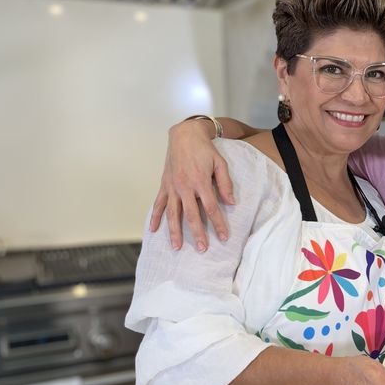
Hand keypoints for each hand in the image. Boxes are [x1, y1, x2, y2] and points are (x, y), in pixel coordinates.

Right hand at [149, 119, 235, 250]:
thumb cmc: (205, 150)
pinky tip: (152, 230)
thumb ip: (225, 184)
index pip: (211, 208)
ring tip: (176, 247)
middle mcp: (184, 186)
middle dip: (197, 233)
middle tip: (202, 249)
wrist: (184, 135)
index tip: (224, 237)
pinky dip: (154, 217)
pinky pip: (158, 204)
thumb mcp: (220, 163)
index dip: (218, 224)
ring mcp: (172, 187)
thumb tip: (232, 203)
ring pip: (172, 214)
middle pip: (191, 215)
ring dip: (174, 231)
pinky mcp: (164, 185)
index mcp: (200, 182)